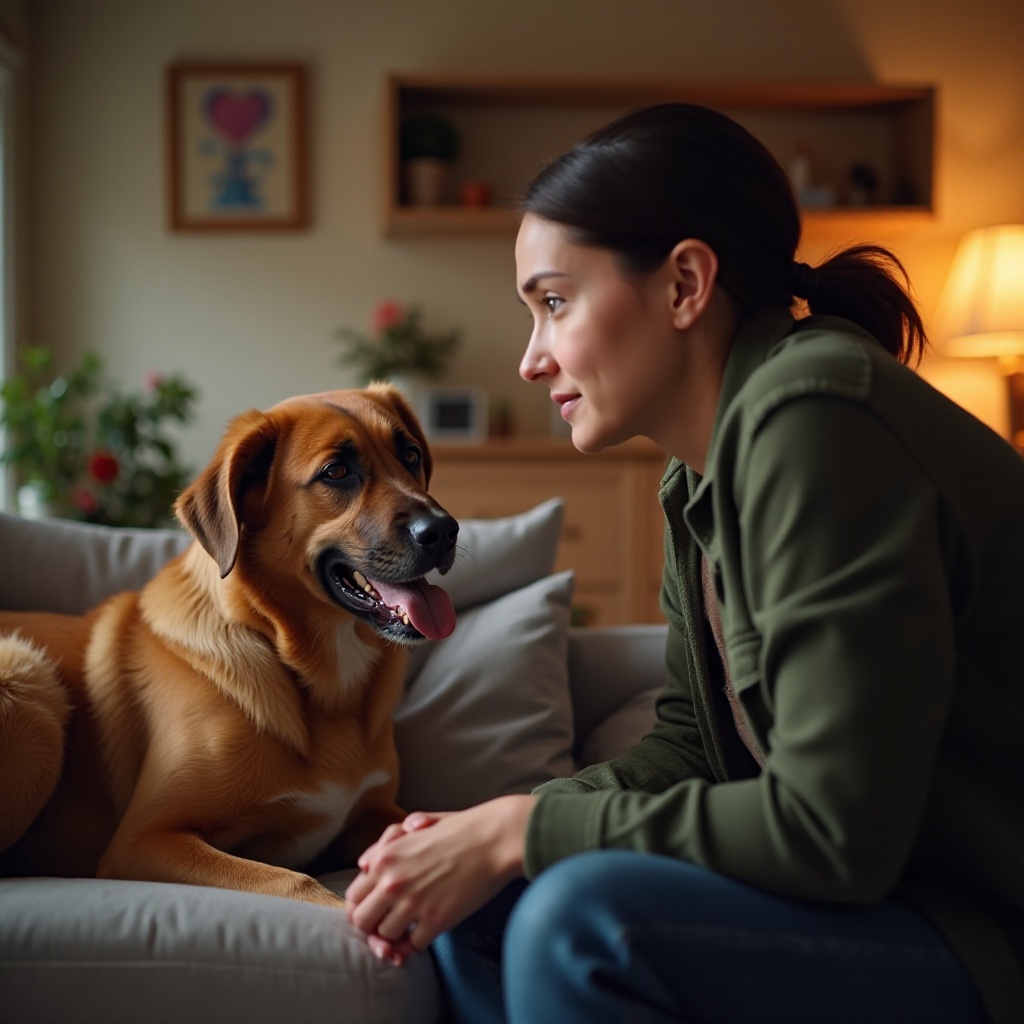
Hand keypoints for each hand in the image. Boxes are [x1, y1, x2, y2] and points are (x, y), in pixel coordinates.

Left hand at [345, 795, 535, 963]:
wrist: (496, 838)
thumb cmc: (461, 828)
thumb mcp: (418, 826)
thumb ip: (387, 844)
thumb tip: (364, 863)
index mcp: (384, 857)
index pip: (354, 896)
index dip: (365, 904)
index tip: (379, 908)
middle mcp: (392, 881)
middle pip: (361, 921)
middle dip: (374, 924)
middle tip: (392, 921)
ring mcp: (413, 903)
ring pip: (386, 935)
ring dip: (398, 933)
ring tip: (413, 924)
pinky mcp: (436, 920)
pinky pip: (414, 945)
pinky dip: (420, 941)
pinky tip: (430, 928)